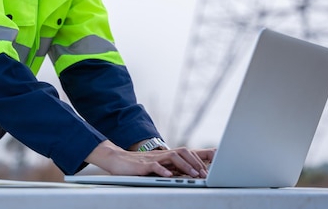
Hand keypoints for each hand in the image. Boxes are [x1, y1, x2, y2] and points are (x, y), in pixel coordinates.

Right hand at [85, 140, 215, 177]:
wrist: (116, 160)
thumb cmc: (137, 165)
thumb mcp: (156, 166)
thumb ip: (169, 168)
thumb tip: (184, 174)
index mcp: (166, 155)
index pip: (186, 152)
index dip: (199, 158)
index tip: (211, 165)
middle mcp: (161, 155)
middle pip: (183, 152)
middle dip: (196, 162)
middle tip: (204, 174)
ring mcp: (152, 159)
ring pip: (172, 158)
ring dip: (184, 166)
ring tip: (193, 175)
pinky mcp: (142, 165)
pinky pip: (154, 166)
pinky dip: (163, 170)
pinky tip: (170, 176)